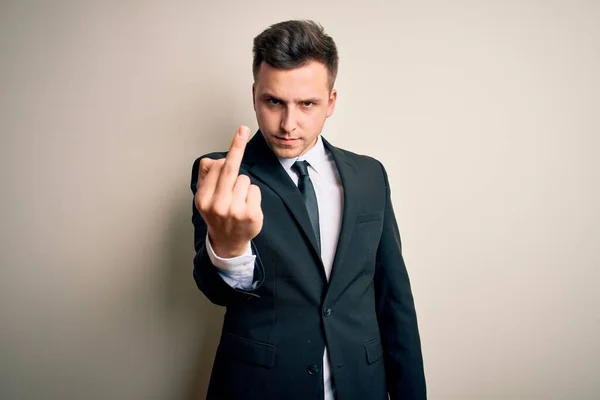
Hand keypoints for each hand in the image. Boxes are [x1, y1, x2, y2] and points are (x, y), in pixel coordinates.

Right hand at [195, 126, 262, 257]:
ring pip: (245, 179)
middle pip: (230, 169)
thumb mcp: (204, 197)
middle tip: (243, 129)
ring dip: (243, 186)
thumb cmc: (217, 214)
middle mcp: (217, 205)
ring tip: (238, 200)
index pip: (217, 167)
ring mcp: (235, 211)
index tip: (239, 133)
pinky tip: (247, 206)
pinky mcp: (251, 215)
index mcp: (203, 198)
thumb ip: (206, 176)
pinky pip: (255, 190)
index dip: (229, 153)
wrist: (227, 242)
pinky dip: (253, 195)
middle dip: (237, 146)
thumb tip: (215, 159)